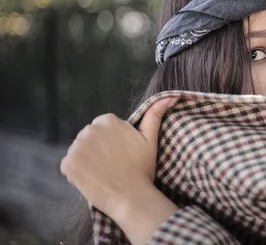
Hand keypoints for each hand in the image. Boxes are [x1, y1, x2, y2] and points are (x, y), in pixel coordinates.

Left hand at [60, 97, 178, 216]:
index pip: (103, 127)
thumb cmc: (142, 168)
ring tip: (103, 171)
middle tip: (113, 163)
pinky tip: (92, 178)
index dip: (112, 141)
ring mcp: (76, 147)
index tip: (120, 153)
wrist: (131, 196)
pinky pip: (69, 165)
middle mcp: (89, 129)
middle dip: (98, 148)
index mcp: (107, 120)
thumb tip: (171, 96)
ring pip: (79, 151)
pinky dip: (77, 172)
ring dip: (87, 159)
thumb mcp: (150, 138)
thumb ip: (155, 114)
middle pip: (89, 137)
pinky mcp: (68, 164)